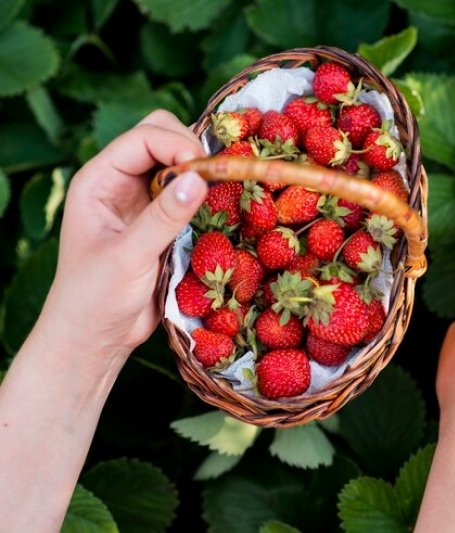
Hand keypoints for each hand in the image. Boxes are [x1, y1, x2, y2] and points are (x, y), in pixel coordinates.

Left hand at [43, 110, 207, 366]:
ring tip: (222, 193)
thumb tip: (200, 179)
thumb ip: (164, 217)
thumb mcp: (129, 257)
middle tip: (215, 180)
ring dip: (202, 173)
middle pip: (162, 137)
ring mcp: (143, 201)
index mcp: (99, 180)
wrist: (96, 336)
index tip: (206, 170)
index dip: (178, 144)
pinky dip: (207, 195)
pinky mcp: (162, 221)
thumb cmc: (96, 298)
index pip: (143, 138)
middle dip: (192, 150)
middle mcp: (120, 182)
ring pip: (179, 163)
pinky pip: (189, 193)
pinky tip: (220, 210)